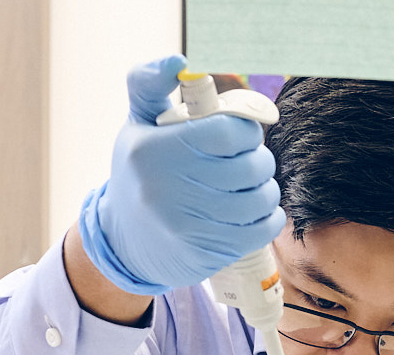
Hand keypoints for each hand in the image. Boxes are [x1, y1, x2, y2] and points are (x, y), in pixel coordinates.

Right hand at [78, 54, 285, 294]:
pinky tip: (256, 211)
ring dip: (266, 190)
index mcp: (152, 151)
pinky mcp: (206, 254)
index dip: (246, 129)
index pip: (228, 131)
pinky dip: (268, 217)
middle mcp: (166, 190)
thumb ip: (150, 83)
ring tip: (252, 186)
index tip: (241, 134)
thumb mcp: (137, 125)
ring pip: (261, 199)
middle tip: (248, 160)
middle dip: (258, 159)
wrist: (125, 241)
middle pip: (250, 165)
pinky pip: (261, 230)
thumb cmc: (140, 174)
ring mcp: (187, 226)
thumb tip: (179, 61)